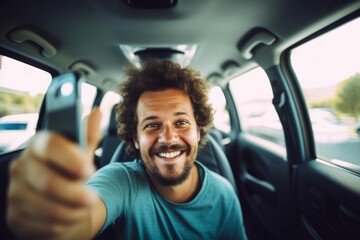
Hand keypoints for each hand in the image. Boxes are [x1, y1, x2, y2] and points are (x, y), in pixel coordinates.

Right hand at [6, 108, 101, 239]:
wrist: (61, 200)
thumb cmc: (72, 173)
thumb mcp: (82, 154)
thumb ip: (88, 135)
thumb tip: (97, 112)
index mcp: (38, 145)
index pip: (50, 146)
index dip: (71, 159)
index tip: (89, 169)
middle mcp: (21, 167)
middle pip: (48, 182)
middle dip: (76, 193)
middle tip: (93, 199)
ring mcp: (15, 193)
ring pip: (48, 208)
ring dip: (74, 211)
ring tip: (85, 207)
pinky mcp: (16, 217)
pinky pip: (44, 225)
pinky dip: (64, 224)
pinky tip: (71, 216)